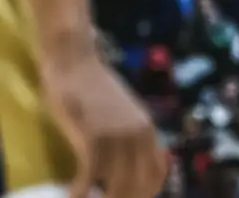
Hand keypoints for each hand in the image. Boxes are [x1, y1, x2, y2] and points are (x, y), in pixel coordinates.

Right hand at [42, 49, 166, 197]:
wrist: (77, 63)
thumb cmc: (96, 91)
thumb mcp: (125, 115)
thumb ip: (133, 139)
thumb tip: (133, 171)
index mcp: (149, 130)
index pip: (156, 176)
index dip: (143, 194)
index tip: (127, 197)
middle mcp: (139, 135)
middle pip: (138, 188)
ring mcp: (117, 136)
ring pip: (117, 189)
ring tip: (86, 197)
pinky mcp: (93, 137)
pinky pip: (89, 179)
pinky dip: (78, 193)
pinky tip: (71, 195)